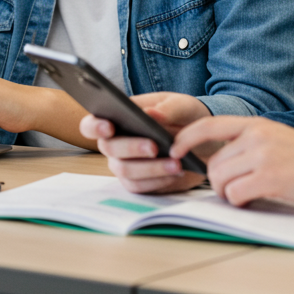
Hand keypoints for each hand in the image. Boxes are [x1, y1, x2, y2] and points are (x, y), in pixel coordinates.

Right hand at [80, 92, 212, 193]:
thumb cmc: (184, 117)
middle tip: (153, 146)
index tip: (109, 126)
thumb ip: (169, 108)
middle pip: (108, 148)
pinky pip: (140, 187)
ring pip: (125, 171)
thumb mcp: (182, 106)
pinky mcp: (138, 183)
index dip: (94, 126)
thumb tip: (151, 113)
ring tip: (175, 163)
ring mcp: (124, 165)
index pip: (91, 124)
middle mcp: (114, 143)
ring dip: (150, 168)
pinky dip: (158, 180)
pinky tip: (176, 172)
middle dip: (131, 147)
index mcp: (116, 118)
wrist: (202, 139)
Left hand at [169, 115, 293, 208]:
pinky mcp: (271, 178)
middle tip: (233, 192)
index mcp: (256, 124)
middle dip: (216, 182)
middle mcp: (256, 136)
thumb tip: (221, 164)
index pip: (208, 125)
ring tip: (245, 197)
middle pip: (213, 162)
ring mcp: (263, 156)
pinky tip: (255, 201)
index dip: (186, 138)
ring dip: (227, 194)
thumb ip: (251, 145)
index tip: (174, 150)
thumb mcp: (279, 139)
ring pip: (220, 179)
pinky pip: (236, 194)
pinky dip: (240, 202)